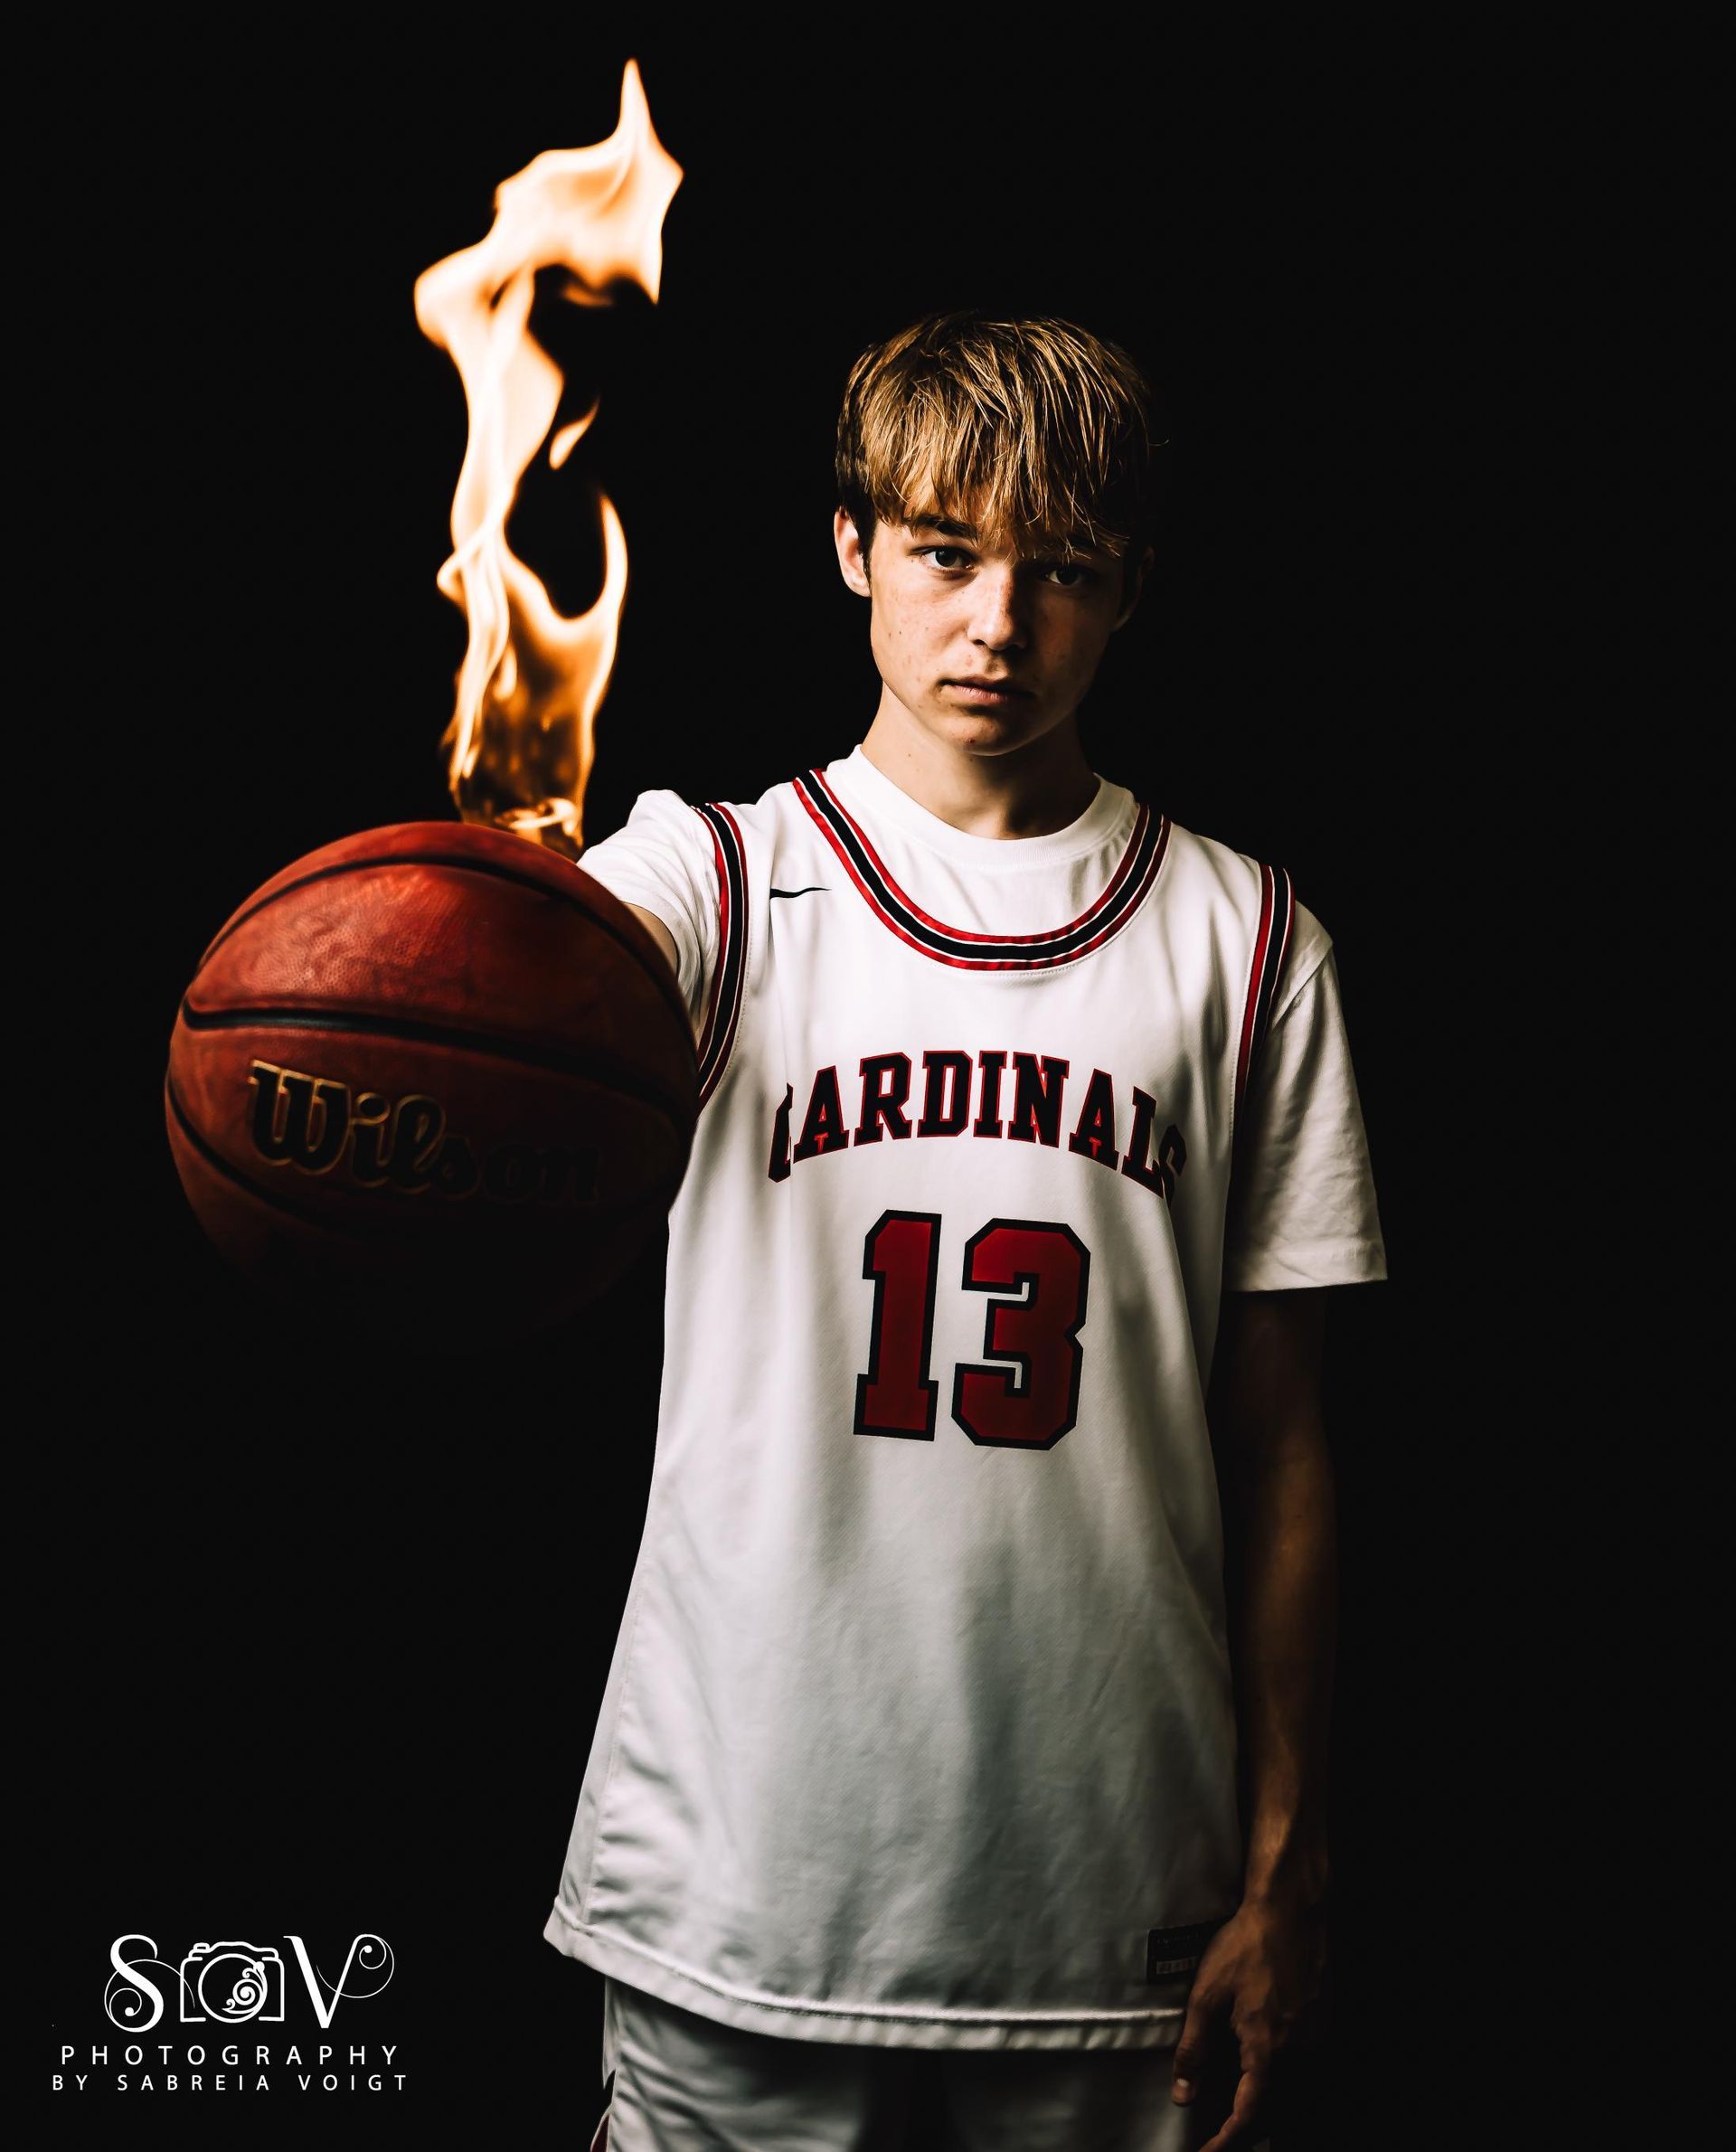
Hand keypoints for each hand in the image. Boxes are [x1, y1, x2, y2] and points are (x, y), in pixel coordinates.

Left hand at [1169, 1895, 1327, 2150]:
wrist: (1290, 1909)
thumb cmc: (1244, 1946)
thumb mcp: (1207, 1995)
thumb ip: (1194, 2049)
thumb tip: (1183, 2095)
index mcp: (1267, 2050)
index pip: (1249, 2115)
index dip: (1227, 2140)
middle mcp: (1299, 2053)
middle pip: (1277, 2112)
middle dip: (1248, 2132)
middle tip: (1220, 2138)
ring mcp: (1316, 2038)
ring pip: (1296, 2094)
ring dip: (1268, 2111)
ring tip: (1239, 2115)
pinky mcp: (1323, 2021)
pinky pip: (1308, 2069)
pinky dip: (1287, 2086)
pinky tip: (1267, 2077)